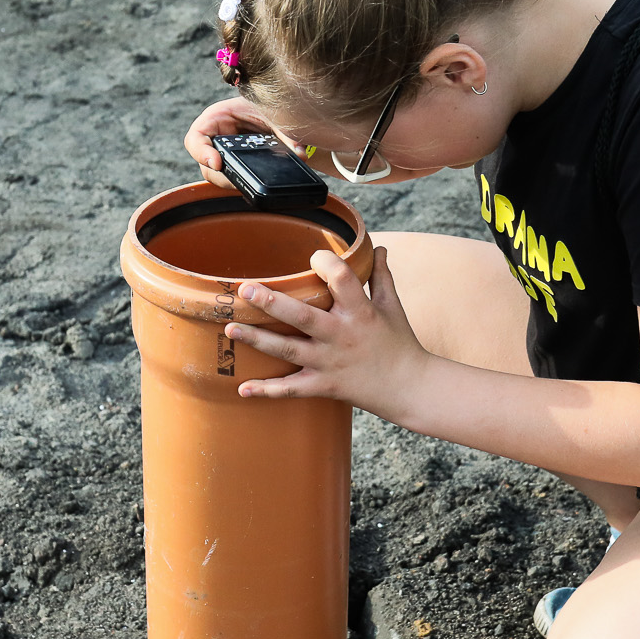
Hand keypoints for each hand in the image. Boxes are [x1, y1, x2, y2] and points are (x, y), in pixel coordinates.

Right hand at [184, 95, 285, 189]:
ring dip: (235, 181)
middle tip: (243, 180)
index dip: (201, 153)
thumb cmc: (265, 104)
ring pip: (219, 177)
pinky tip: (258, 182)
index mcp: (216, 118)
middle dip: (224, 175)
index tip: (217, 163)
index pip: (195, 138)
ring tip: (255, 182)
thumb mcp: (272, 113)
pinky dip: (244, 182)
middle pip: (206, 166)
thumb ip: (285, 132)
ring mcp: (222, 155)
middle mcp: (214, 139)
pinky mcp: (233, 166)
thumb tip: (300, 154)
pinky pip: (232, 179)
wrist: (273, 110)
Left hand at [225, 247, 433, 416]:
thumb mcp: (392, 306)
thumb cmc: (400, 343)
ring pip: (288, 351)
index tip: (314, 257)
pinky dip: (267, 390)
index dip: (326, 263)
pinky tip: (243, 388)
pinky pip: (292, 389)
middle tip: (245, 289)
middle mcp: (341, 336)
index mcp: (360, 312)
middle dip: (271, 303)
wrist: (409, 388)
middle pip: (302, 317)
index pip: (342, 279)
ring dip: (257, 340)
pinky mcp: (324, 385)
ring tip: (230, 327)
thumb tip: (376, 248)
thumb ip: (380, 276)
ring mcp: (330, 363)